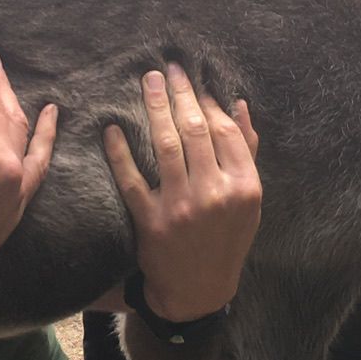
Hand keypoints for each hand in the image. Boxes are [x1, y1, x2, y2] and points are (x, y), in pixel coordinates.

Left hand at [104, 64, 262, 322]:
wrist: (199, 291)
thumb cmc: (226, 239)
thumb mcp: (249, 202)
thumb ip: (246, 153)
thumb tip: (240, 106)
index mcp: (244, 186)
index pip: (224, 131)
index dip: (207, 102)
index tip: (192, 81)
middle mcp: (215, 194)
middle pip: (195, 131)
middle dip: (179, 94)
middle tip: (166, 68)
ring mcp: (182, 208)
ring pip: (165, 146)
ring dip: (154, 108)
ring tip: (146, 82)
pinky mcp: (151, 222)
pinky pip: (132, 179)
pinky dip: (120, 152)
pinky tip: (111, 129)